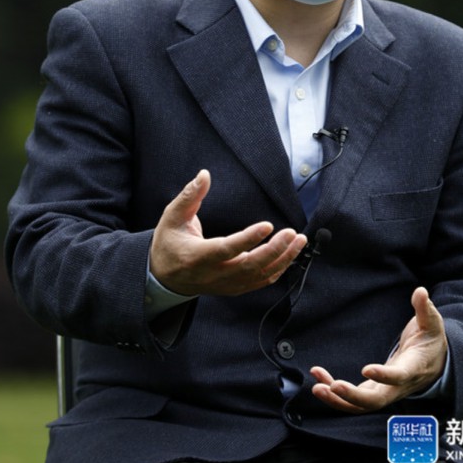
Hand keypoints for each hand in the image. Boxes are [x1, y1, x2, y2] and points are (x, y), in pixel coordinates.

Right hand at [150, 169, 307, 296]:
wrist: (164, 277)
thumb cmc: (169, 243)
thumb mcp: (172, 217)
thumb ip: (189, 196)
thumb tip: (204, 174)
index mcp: (197, 256)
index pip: (227, 249)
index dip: (248, 239)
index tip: (267, 225)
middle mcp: (213, 274)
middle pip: (249, 266)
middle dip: (274, 250)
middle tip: (292, 233)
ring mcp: (225, 284)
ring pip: (259, 276)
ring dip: (282, 259)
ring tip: (299, 241)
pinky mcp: (233, 288)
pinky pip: (259, 282)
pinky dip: (277, 270)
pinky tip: (290, 255)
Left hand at [310, 287, 446, 412]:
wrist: (435, 364)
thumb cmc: (431, 341)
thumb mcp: (432, 323)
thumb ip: (425, 308)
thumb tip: (420, 291)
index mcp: (413, 368)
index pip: (399, 377)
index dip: (384, 376)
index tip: (366, 369)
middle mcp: (398, 386)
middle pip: (376, 401)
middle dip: (353, 396)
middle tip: (333, 386)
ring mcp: (385, 391)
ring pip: (361, 406)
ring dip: (338, 400)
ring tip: (317, 386)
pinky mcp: (374, 390)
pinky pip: (353, 399)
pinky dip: (335, 392)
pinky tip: (319, 378)